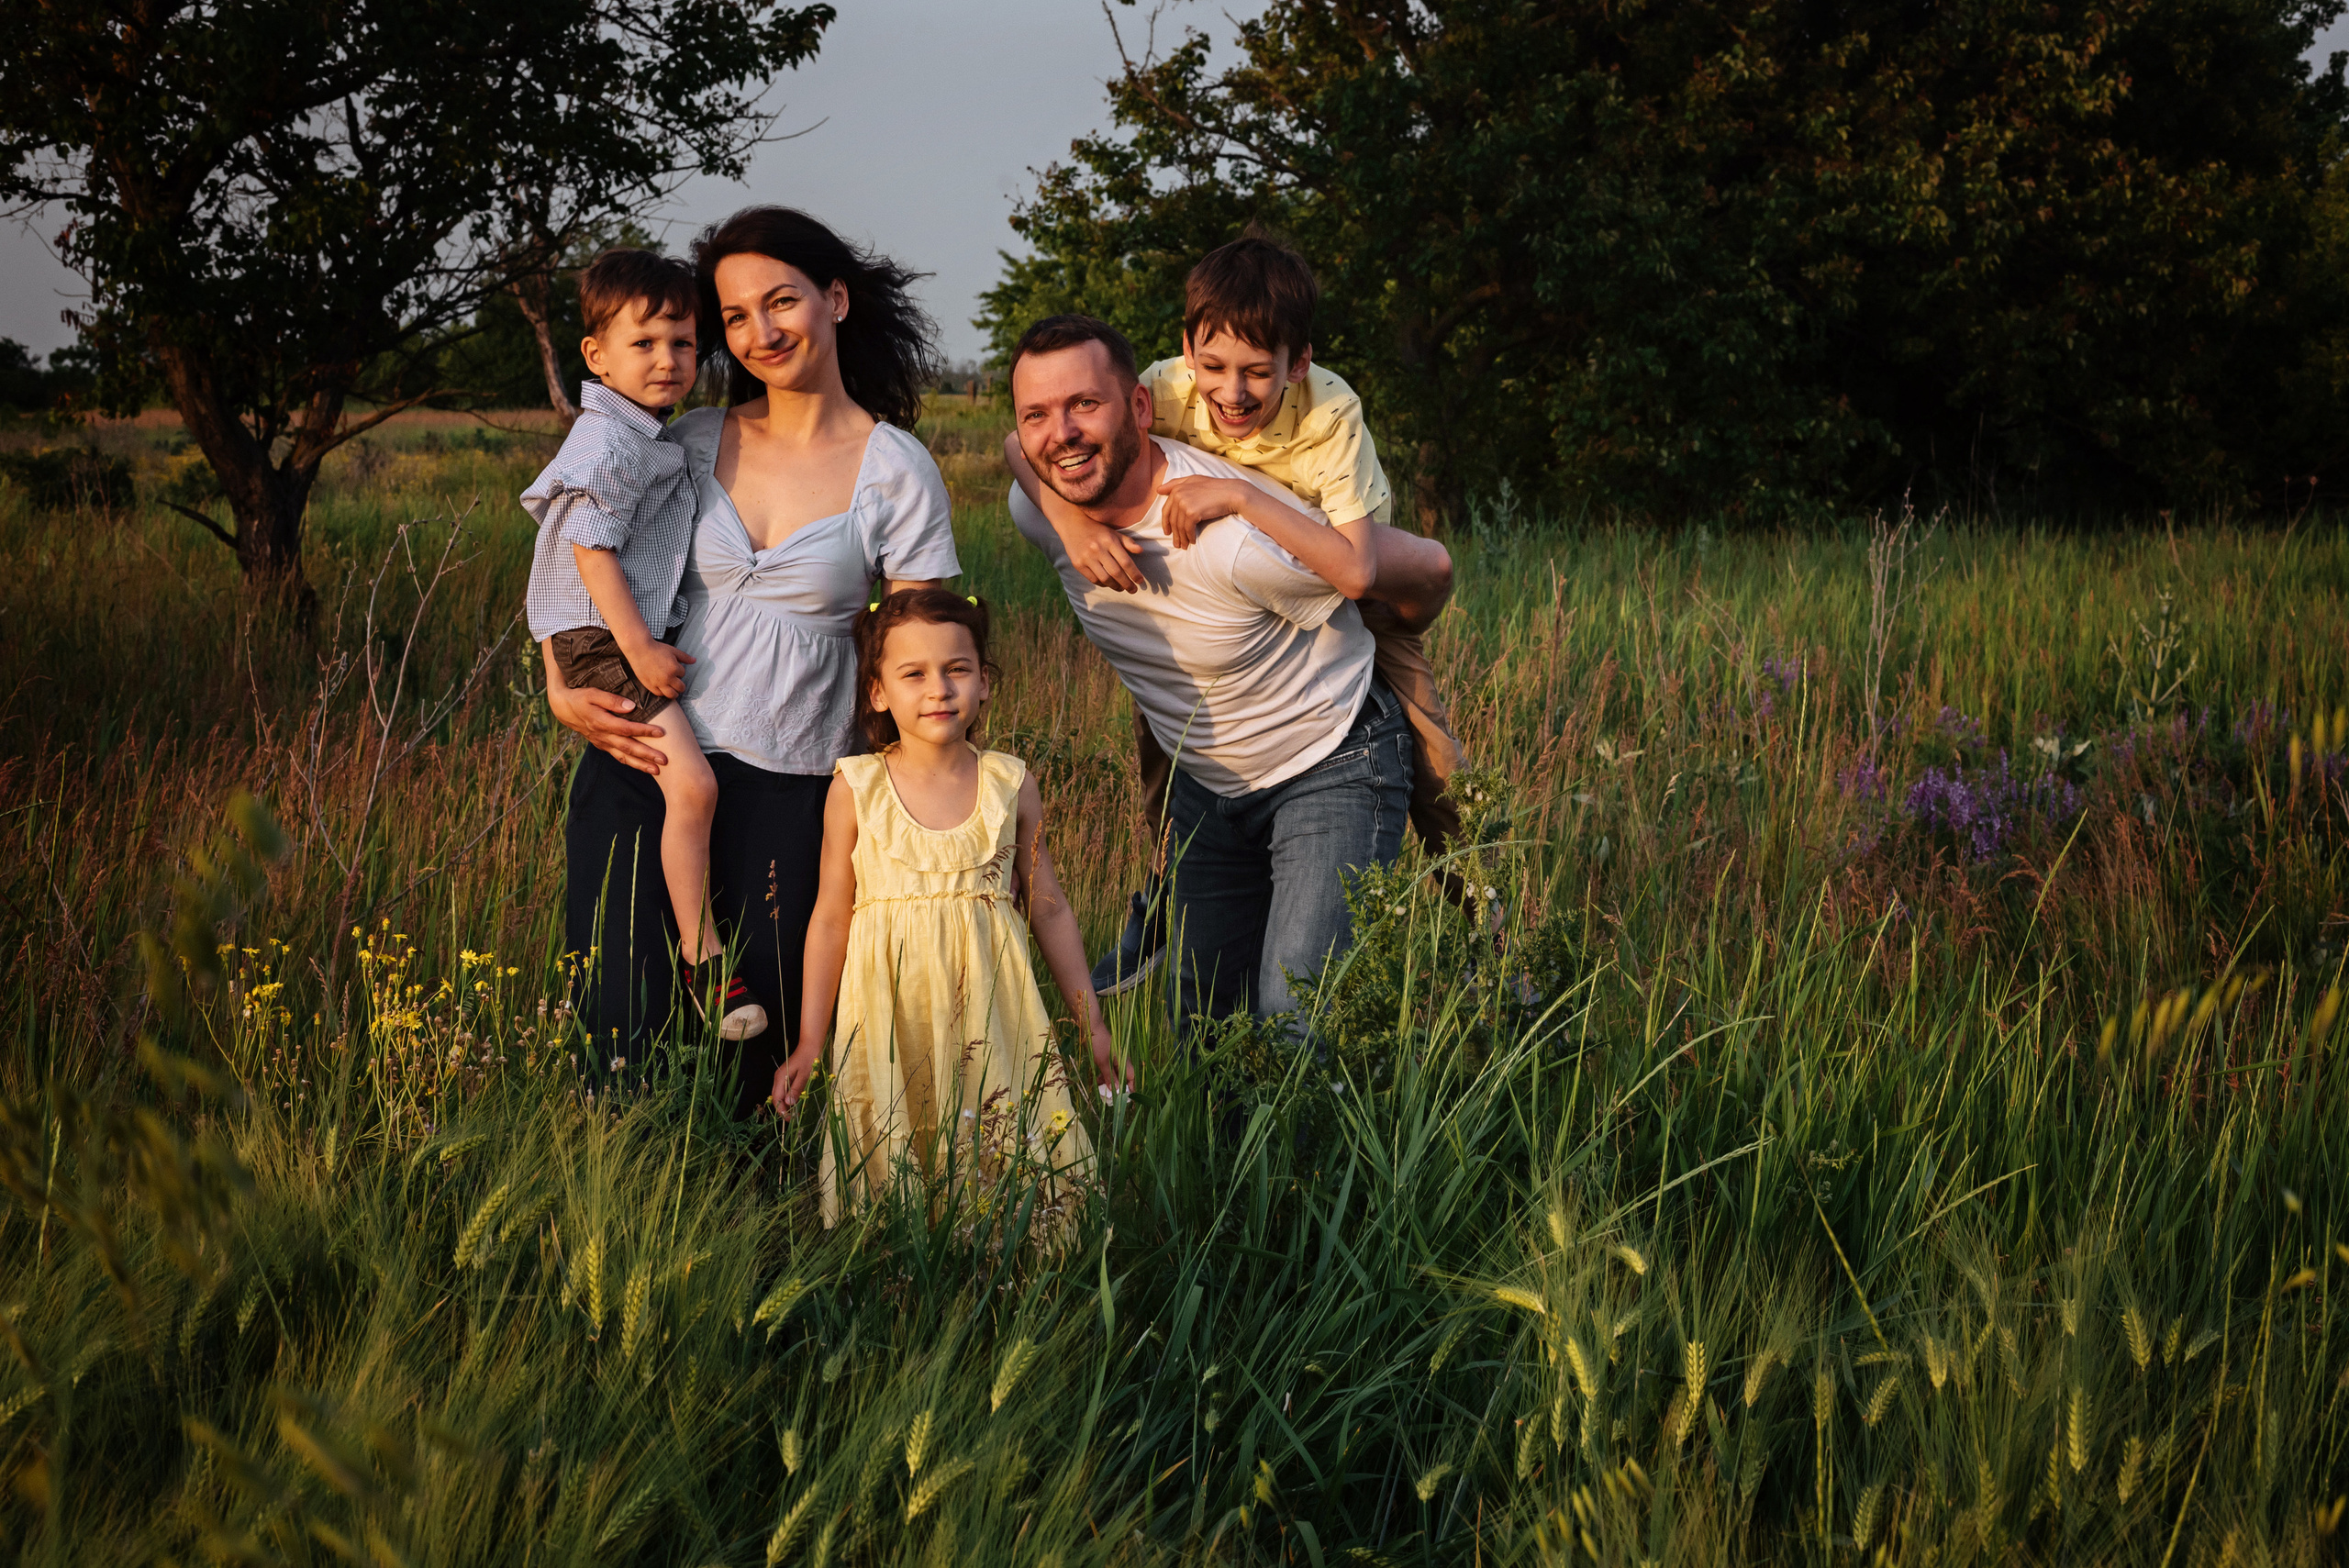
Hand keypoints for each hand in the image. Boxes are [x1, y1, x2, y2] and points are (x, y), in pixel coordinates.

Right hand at [548, 682, 669, 773]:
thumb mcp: (593, 693)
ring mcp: (603, 743)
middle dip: (647, 755)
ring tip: (657, 770)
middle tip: (664, 760)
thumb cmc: (581, 698)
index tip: (661, 732)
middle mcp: (603, 736)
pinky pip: (618, 757)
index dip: (644, 731)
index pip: (626, 728)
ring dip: (641, 765)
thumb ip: (611, 700)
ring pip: (623, 757)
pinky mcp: (602, 746)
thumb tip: (631, 706)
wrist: (564, 709)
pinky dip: (631, 763)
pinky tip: (643, 767)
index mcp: (601, 722)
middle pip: (627, 747)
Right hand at [623, 639, 694, 699]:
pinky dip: (663, 692)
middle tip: (678, 682)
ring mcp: (658, 683)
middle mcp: (667, 678)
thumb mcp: (673, 651)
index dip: (679, 671)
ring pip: (671, 695)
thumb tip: (695, 661)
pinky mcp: (650, 685)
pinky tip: (663, 688)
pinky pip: (660, 694)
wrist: (639, 649)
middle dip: (680, 684)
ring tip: (673, 690)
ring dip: (674, 693)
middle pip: (680, 687)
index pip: (683, 674)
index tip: (674, 667)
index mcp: (674, 668)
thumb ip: (685, 657)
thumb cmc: (656, 649)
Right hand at [770, 1047, 820, 1115]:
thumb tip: (789, 1102)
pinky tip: (797, 1101)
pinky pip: (785, 1090)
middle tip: (794, 1117)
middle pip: (777, 1098)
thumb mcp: (805, 1075)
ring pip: (781, 1095)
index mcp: (780, 1078)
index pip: (776, 1099)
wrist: (811, 1045)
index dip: (782, 1110)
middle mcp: (778, 1078)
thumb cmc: (809, 1059)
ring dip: (787, 1104)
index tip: (790, 1118)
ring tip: (797, 1111)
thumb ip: (796, 1089)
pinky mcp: (787, 1077)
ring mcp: (782, 1077)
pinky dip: (790, 1097)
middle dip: (784, 1109)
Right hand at [1053, 513, 1146, 593]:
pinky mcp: (1078, 564)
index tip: (1140, 581)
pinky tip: (1109, 584)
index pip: (1125, 561)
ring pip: (1105, 579)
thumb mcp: (1113, 533)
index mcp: (1109, 541)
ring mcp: (1087, 558)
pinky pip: (1093, 579)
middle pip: (1116, 572)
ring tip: (1122, 588)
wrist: (1072, 525)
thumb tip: (1141, 551)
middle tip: (1133, 590)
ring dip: (1115, 586)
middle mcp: (1098, 549)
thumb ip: (1127, 542)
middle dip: (1127, 584)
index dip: (1134, 573)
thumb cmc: (1097, 530)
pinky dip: (1103, 584)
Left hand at [1090, 1023, 1134, 1093]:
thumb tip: (1116, 1090)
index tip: (1128, 1099)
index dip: (1130, 1088)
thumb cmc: (1098, 1044)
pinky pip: (1110, 1068)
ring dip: (1110, 1081)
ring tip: (1101, 1087)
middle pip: (1124, 1077)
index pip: (1131, 1078)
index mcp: (1124, 1061)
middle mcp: (1122, 1060)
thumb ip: (1110, 1076)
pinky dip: (1106, 1074)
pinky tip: (1099, 1078)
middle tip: (1110, 1096)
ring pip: (1116, 1073)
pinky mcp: (1109, 1055)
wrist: (1091, 1027)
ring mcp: (1116, 1057)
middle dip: (1118, 1087)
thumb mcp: (1102, 1062)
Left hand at [1155, 476, 1250, 549]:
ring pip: (1179, 526)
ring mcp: (1184, 504)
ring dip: (1182, 538)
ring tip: (1184, 546)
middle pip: (1172, 519)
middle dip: (1174, 533)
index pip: (1166, 509)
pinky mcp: (1192, 513)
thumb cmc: (1215, 487)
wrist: (1231, 493)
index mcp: (1177, 488)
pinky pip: (1187, 529)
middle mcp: (1178, 495)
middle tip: (1177, 543)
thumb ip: (1175, 483)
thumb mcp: (1193, 480)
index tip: (1168, 532)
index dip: (1166, 523)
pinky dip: (1189, 537)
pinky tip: (1192, 541)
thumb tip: (1158, 489)